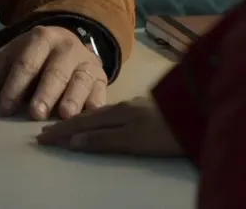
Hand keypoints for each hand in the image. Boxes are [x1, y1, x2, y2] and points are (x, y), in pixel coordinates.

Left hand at [0, 25, 105, 119]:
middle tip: (35, 113)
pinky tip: (88, 118)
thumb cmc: (32, 56)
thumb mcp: (9, 59)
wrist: (68, 42)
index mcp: (40, 39)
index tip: (5, 107)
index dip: (14, 85)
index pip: (25, 63)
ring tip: (65, 115)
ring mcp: (86, 63)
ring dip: (73, 98)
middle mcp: (66, 48)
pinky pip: (100, 93)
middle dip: (45, 92)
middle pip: (55, 72)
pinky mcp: (102, 79)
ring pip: (81, 80)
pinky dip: (95, 105)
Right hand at [35, 96, 181, 156]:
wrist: (204, 111)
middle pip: (91, 117)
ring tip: (69, 124)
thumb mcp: (136, 139)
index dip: (62, 132)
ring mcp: (140, 104)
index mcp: (119, 114)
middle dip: (68, 124)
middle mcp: (126, 106)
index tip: (41, 138)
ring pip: (104, 112)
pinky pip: (118, 110)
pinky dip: (102, 116)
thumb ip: (105, 139)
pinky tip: (106, 117)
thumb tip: (74, 141)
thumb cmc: (170, 131)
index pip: (83, 123)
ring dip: (84, 119)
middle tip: (46, 131)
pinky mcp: (154, 106)